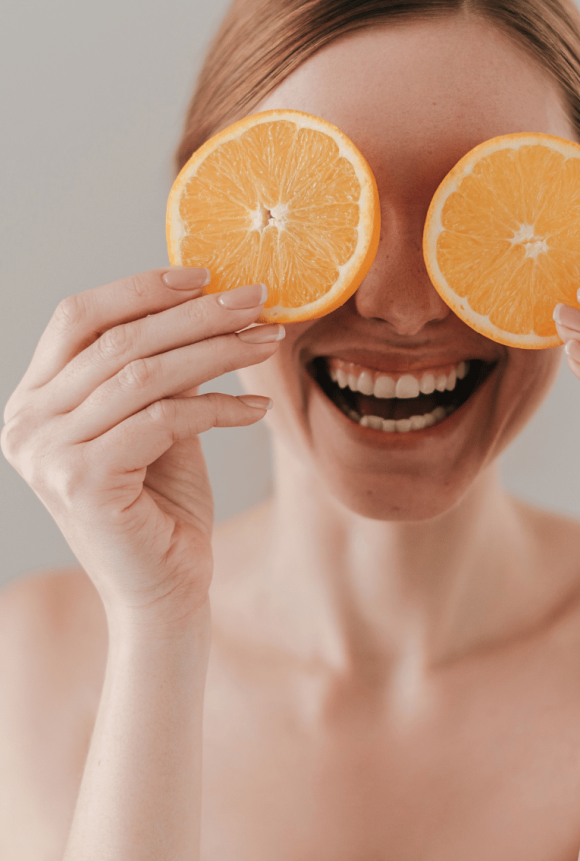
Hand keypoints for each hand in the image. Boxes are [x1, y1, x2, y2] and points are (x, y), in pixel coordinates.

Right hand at [1, 268, 282, 623]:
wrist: (164, 591)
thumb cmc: (163, 503)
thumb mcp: (159, 421)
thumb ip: (163, 368)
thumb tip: (210, 301)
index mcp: (35, 399)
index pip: (77, 318)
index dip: (139, 287)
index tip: (203, 274)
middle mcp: (27, 423)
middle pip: (117, 340)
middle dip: (196, 314)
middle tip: (257, 299)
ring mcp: (48, 454)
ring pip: (143, 375)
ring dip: (216, 351)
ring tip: (268, 340)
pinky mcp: (83, 482)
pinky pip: (162, 419)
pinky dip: (218, 407)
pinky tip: (258, 408)